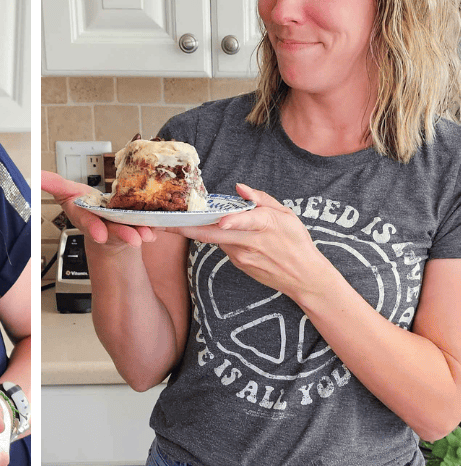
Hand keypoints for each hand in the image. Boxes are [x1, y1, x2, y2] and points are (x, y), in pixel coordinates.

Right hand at [41, 171, 155, 249]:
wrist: (103, 226)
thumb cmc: (87, 207)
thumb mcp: (66, 192)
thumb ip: (52, 183)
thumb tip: (35, 174)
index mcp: (85, 214)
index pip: (85, 220)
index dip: (92, 227)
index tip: (100, 235)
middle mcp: (102, 224)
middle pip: (112, 230)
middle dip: (122, 234)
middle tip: (134, 239)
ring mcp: (119, 227)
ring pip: (130, 231)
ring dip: (139, 233)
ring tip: (148, 235)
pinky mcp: (134, 226)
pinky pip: (145, 226)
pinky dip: (152, 227)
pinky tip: (157, 228)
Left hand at [167, 183, 331, 299]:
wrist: (304, 277)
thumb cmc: (297, 241)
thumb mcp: (287, 215)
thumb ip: (262, 199)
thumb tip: (239, 188)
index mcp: (267, 225)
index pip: (249, 221)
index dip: (235, 220)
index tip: (222, 220)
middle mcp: (250, 242)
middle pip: (212, 234)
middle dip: (184, 228)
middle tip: (160, 223)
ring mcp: (241, 256)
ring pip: (213, 238)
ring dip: (196, 229)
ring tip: (174, 219)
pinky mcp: (238, 263)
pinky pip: (222, 245)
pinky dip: (216, 236)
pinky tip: (216, 229)